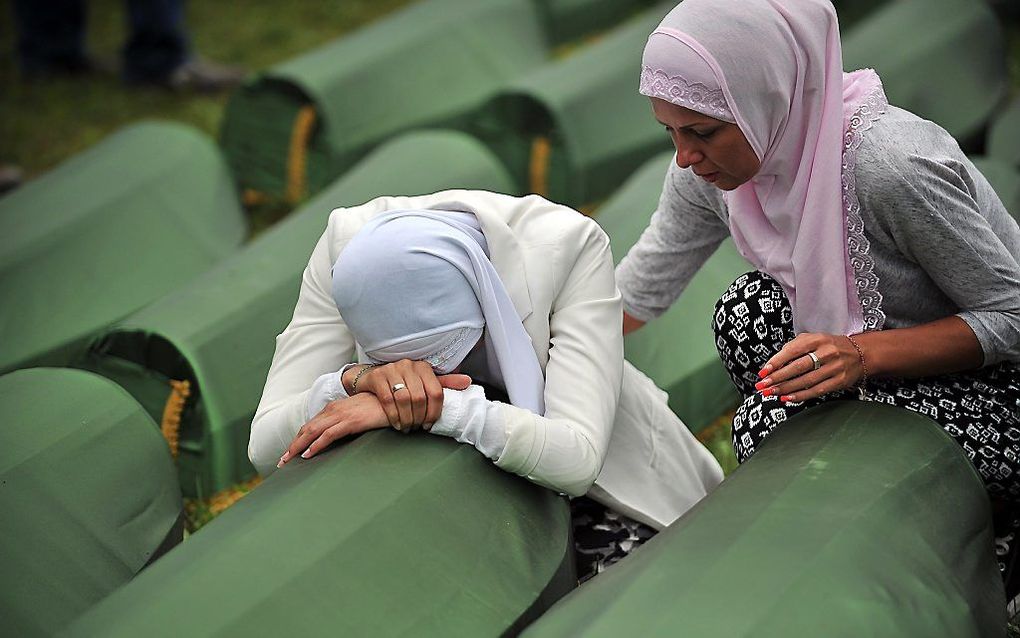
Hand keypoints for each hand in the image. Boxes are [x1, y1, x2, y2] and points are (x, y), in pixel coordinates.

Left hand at [278, 392, 389, 466]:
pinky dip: (316, 445)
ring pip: (312, 432)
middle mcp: (333, 409)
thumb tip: (339, 434)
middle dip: (293, 445)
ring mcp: (341, 415)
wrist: (395, 397)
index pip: (311, 425)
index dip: (298, 439)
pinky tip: (308, 454)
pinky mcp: (351, 421)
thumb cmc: (379, 407)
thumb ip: (346, 421)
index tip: (290, 452)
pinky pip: (328, 435)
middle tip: (282, 460)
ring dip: (298, 447)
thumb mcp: (358, 413)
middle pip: (307, 429)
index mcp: (334, 408)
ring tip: (289, 460)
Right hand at [344, 359, 470, 431]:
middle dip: (419, 417)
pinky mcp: (377, 377)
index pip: (436, 392)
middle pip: (420, 398)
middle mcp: (409, 365)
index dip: (434, 412)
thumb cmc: (402, 383)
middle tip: (416, 427)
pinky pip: (387, 400)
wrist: (372, 378)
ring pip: (404, 399)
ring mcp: (391, 369)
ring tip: (407, 427)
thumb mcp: (424, 382)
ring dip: (406, 419)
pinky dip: (393, 416)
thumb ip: (444, 383)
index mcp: (424, 367)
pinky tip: (396, 424)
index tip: (428, 424)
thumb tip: (467, 381)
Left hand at [755, 333, 864, 401]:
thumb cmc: (829, 346)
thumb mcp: (813, 339)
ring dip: (786, 389)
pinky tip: (788, 398)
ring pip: (806, 381)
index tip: (764, 371)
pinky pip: (816, 390)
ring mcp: (834, 367)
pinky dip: (800, 396)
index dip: (776, 361)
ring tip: (771, 393)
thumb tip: (774, 363)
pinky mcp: (839, 381)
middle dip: (778, 378)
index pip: (792, 350)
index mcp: (817, 339)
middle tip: (763, 385)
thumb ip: (793, 347)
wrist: (860, 353)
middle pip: (798, 367)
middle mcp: (826, 352)